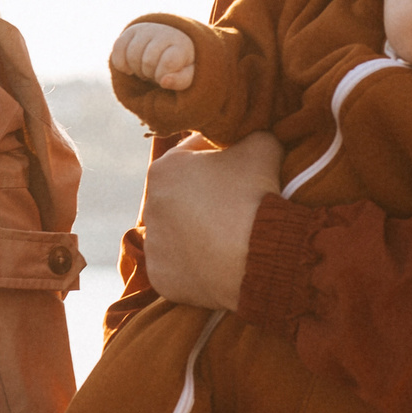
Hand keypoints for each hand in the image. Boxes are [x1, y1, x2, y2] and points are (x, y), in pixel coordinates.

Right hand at [112, 22, 197, 90]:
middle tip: (155, 74)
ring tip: (145, 70)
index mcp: (181, 44)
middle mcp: (164, 32)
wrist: (169, 45)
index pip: (168, 62)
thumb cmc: (180, 65)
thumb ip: (180, 80)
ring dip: (136, 69)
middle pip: (148, 61)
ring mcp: (147, 29)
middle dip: (150, 73)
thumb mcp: (187, 75)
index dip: (163, 75)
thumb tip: (164, 81)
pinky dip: (121, 63)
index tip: (166, 77)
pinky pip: (118, 47)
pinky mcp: (131, 31)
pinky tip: (129, 69)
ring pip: (132, 55)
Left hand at [139, 133, 280, 310]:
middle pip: (182, 195)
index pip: (193, 153)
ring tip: (230, 235)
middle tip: (237, 202)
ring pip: (178, 232)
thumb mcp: (262, 144)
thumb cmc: (255, 195)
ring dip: (197, 231)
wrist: (259, 255)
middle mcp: (149, 208)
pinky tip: (220, 261)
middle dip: (205, 195)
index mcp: (163, 169)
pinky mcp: (162, 279)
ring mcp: (153, 247)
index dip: (220, 154)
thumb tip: (252, 133)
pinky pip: (180, 267)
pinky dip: (197, 264)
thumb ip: (251, 133)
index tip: (240, 164)